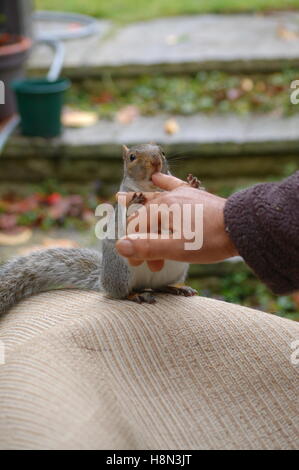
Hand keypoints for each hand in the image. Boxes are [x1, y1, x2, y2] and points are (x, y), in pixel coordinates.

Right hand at [116, 173, 237, 270]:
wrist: (241, 227)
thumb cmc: (209, 241)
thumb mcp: (177, 249)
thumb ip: (148, 247)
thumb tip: (119, 246)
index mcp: (160, 211)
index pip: (136, 229)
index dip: (134, 249)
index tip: (140, 266)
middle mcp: (167, 199)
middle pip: (144, 218)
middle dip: (141, 239)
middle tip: (149, 263)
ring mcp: (181, 194)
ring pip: (154, 202)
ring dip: (145, 216)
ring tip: (123, 205)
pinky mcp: (193, 195)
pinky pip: (173, 184)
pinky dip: (163, 181)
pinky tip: (155, 177)